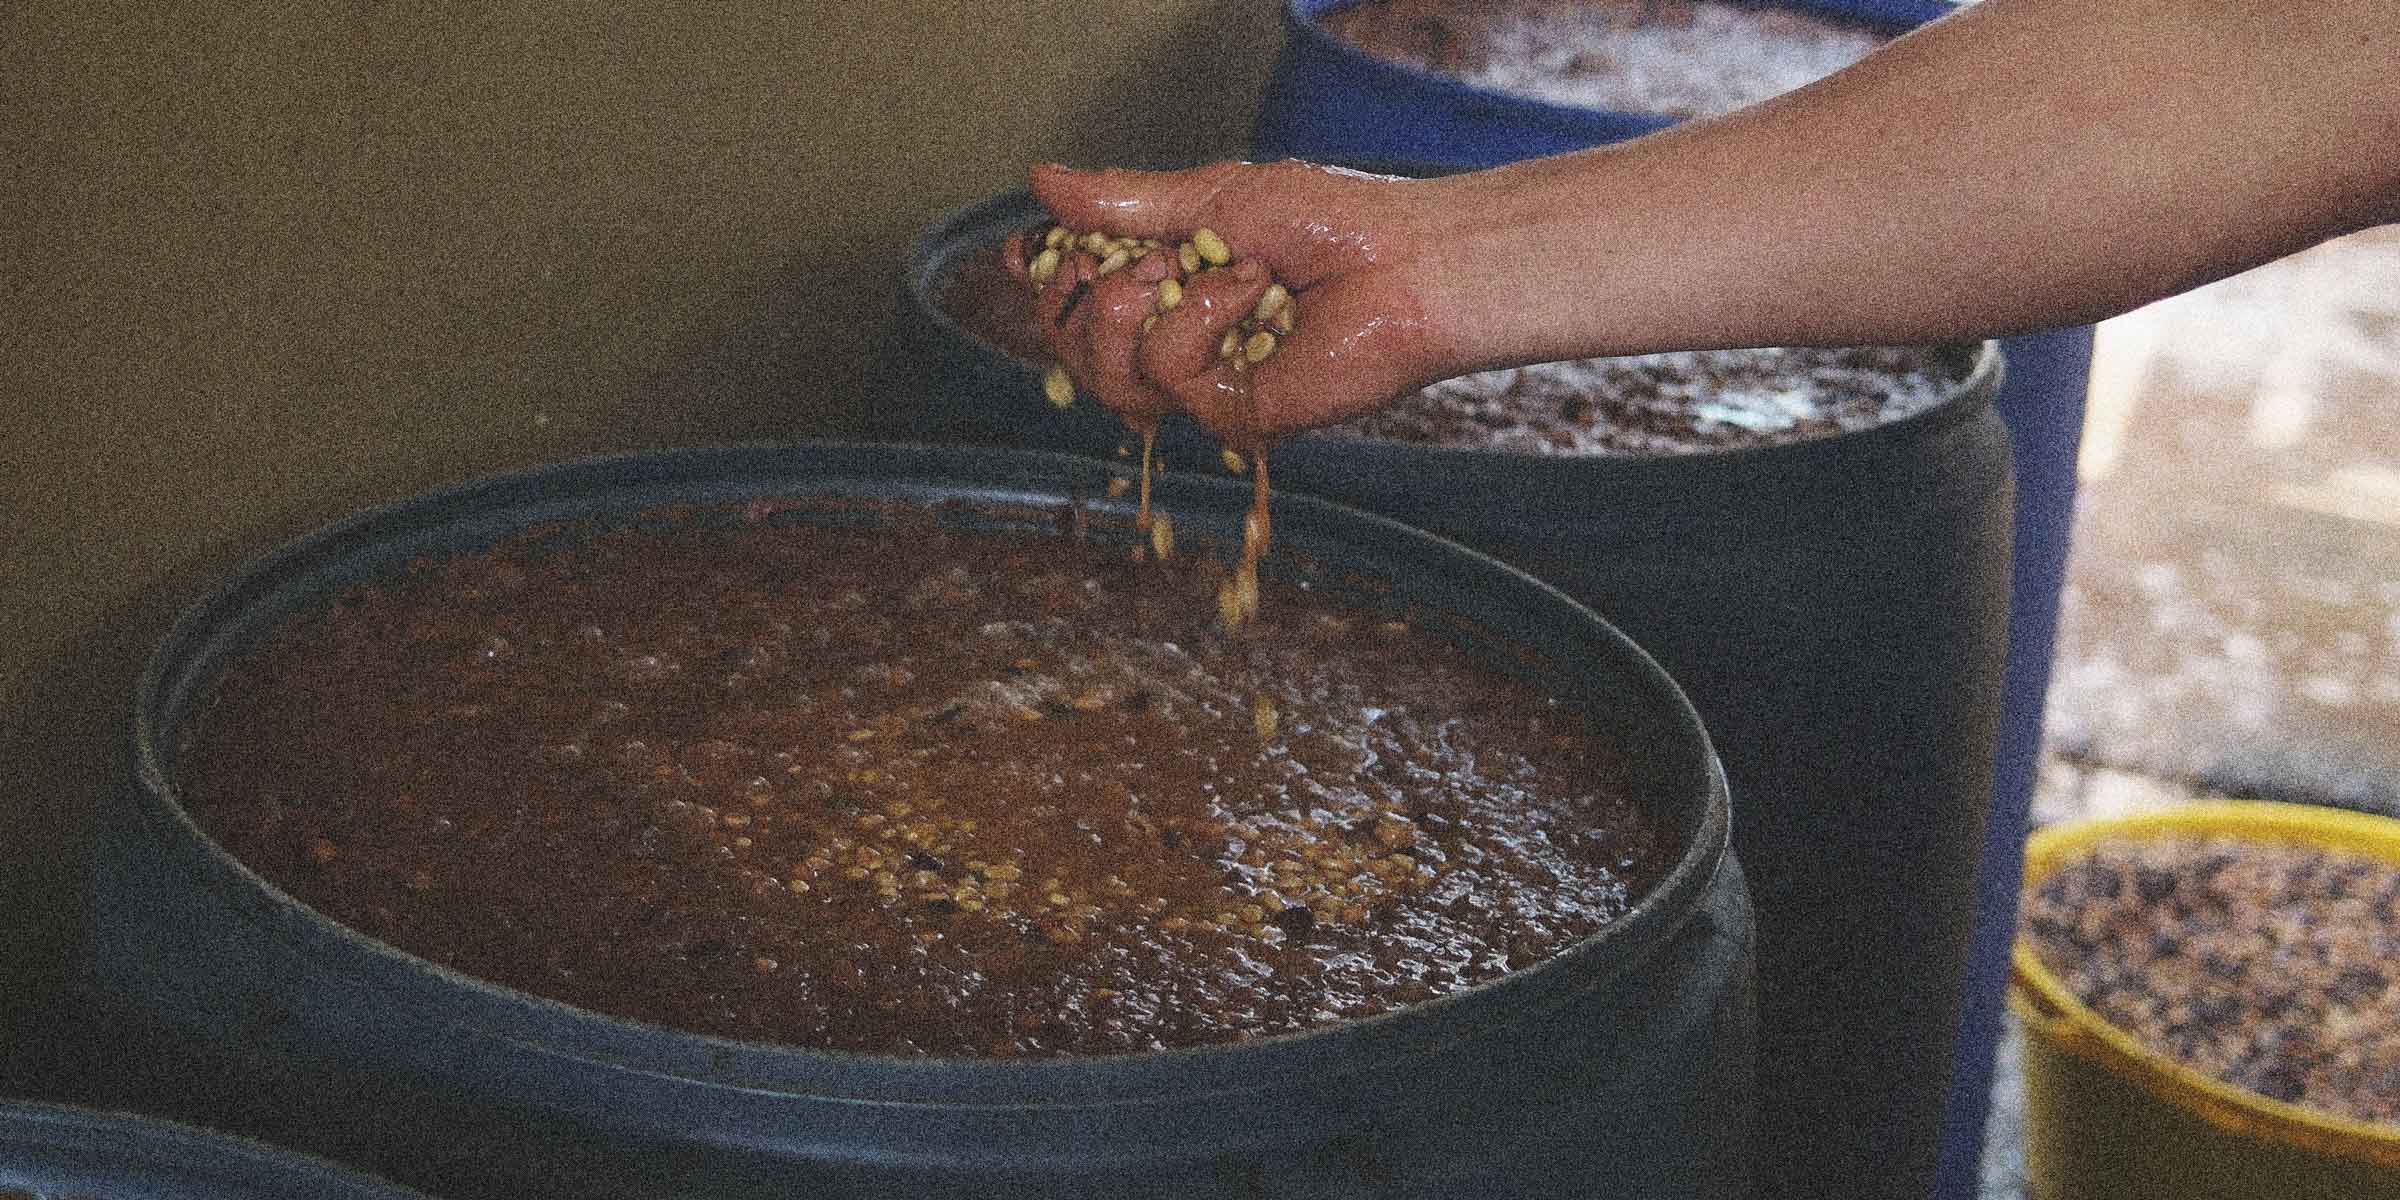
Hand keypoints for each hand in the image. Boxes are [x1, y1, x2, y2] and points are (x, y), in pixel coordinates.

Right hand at [1013, 159, 1462, 444]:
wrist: (1403, 260)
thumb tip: (1039, 181)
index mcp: (1168, 292)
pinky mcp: (1230, 415)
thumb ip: (1126, 201)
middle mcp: (1179, 345)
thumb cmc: (1330, 224)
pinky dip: (1200, 314)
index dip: (1043, 280)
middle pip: (1074, 354)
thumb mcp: (1210, 198)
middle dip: (1076, 298)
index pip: (1073, 306)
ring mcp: (1204, 387)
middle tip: (1121, 259)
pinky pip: (1167, 373)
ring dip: (1133, 307)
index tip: (1028, 248)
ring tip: (1190, 264)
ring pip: (1107, 377)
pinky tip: (1251, 289)